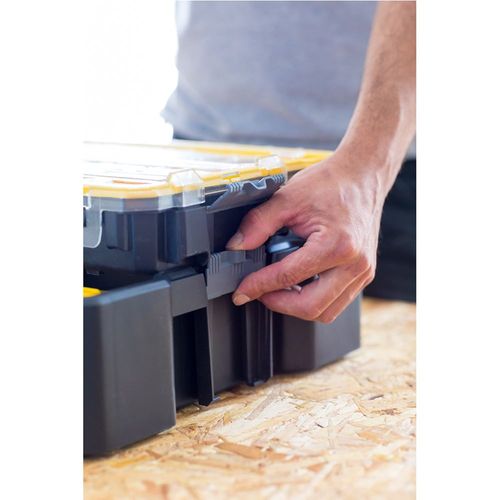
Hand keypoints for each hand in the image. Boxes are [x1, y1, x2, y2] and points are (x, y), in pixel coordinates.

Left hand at [226, 147, 387, 322]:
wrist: (362, 175)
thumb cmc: (332, 184)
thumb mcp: (288, 198)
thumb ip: (258, 223)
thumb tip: (236, 246)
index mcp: (336, 245)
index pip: (288, 277)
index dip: (259, 286)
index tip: (242, 292)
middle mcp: (355, 264)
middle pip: (310, 307)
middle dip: (278, 303)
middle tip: (259, 292)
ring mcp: (363, 272)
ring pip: (326, 312)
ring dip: (297, 306)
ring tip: (278, 289)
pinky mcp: (365, 274)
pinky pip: (338, 302)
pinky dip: (315, 300)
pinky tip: (299, 284)